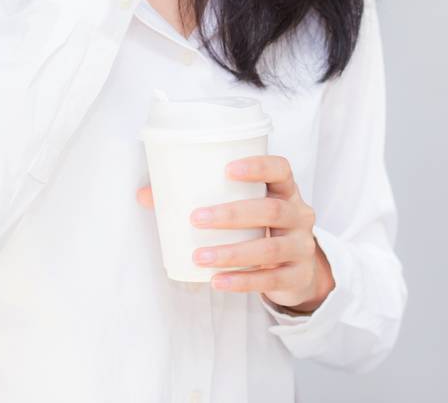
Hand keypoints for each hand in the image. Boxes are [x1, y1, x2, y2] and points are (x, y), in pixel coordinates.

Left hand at [136, 155, 334, 312]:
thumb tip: (146, 194)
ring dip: (232, 252)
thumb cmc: (262, 230)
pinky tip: (217, 281)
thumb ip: (203, 199)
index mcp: (287, 191)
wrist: (298, 270)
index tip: (227, 169)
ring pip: (269, 249)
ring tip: (199, 256)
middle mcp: (300, 215)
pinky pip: (270, 280)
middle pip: (272, 210)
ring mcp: (302, 247)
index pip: (281, 169)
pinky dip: (242, 281)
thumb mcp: (246, 211)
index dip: (259, 166)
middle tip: (197, 218)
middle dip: (232, 215)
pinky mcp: (297, 276)